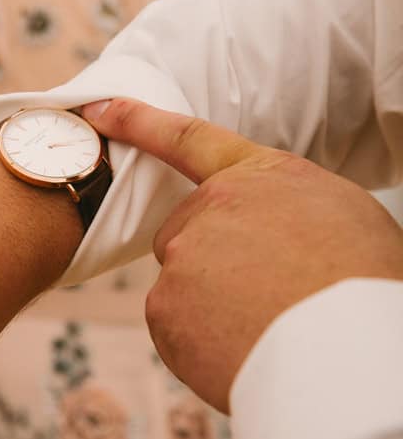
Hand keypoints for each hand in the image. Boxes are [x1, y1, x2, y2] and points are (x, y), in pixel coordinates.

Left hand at [83, 98, 402, 412]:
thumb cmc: (362, 283)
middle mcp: (211, 206)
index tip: (97, 110)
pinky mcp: (163, 306)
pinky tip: (239, 348)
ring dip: (209, 303)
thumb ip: (282, 206)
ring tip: (259, 324)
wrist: (348, 349)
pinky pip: (176, 325)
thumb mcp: (336, 214)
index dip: (138, 120)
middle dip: (209, 259)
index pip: (187, 137)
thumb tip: (269, 228)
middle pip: (185, 232)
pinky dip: (199, 341)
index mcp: (259, 176)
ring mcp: (183, 255)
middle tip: (257, 291)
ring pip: (183, 281)